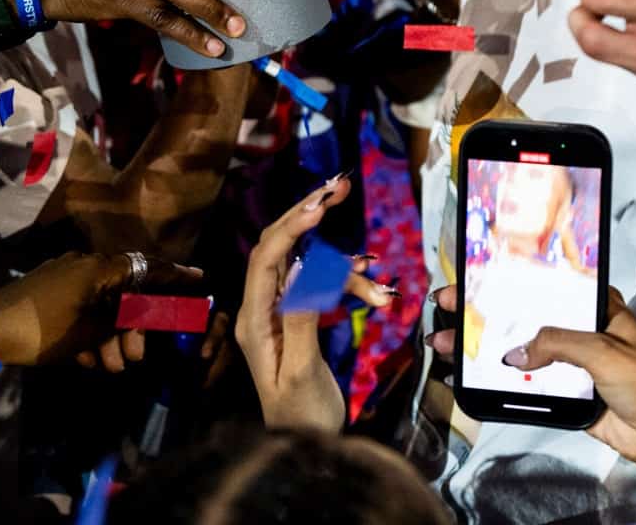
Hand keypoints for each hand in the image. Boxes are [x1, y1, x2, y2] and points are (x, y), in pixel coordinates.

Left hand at [0, 251, 201, 367]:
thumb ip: (122, 319)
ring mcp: (61, 279)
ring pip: (99, 306)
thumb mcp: (88, 332)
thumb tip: (145, 315)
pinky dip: (88, 334)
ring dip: (109, 338)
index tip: (200, 277)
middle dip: (132, 327)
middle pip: (122, 293)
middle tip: (135, 358)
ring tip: (109, 368)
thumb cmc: (41, 330)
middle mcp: (82, 265)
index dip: (173, 275)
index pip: (145, 267)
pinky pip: (79, 311)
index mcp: (96, 268)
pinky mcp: (45, 295)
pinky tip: (87, 362)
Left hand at [234, 176, 394, 430]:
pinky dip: (348, 284)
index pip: (266, 258)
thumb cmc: (302, 417)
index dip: (292, 226)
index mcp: (256, 320)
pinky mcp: (299, 317)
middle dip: (309, 215)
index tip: (323, 206)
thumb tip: (305, 267)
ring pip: (310, 267)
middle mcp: (262, 309)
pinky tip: (373, 292)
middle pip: (279, 246)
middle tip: (341, 187)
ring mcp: (280, 311)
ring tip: (379, 293)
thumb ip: (302, 318)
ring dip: (347, 270)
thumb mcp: (302, 371)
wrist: (305, 448)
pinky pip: (323, 285)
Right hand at [427, 285, 635, 464]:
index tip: (472, 272)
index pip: (545, 282)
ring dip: (482, 345)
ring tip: (445, 343)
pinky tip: (467, 372)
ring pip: (518, 347)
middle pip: (522, 313)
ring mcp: (566, 359)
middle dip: (482, 309)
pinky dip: (495, 377)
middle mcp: (577, 326)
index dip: (507, 276)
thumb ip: (560, 344)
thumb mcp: (605, 352)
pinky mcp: (560, 389)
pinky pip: (523, 380)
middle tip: (445, 306)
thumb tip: (515, 354)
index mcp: (594, 305)